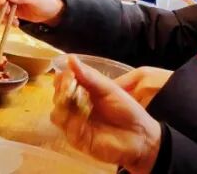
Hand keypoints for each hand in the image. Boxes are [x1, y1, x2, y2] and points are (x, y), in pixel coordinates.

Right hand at [0, 0, 64, 24]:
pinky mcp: (9, 4)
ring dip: (3, 11)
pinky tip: (15, 22)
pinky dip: (6, 17)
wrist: (50, 12)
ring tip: (14, 20)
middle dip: (0, 1)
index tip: (3, 1)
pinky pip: (2, 10)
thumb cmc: (47, 1)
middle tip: (7, 12)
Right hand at [51, 56, 162, 173]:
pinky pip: (66, 128)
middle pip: (57, 97)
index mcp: (84, 92)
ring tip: (80, 103)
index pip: (63, 82)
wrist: (139, 136)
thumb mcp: (109, 89)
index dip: (63, 78)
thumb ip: (89, 76)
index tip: (69, 76)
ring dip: (64, 106)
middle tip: (73, 88)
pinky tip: (83, 118)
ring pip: (56, 114)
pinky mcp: (76, 139)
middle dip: (62, 91)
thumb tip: (70, 58)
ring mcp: (74, 123)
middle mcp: (76, 107)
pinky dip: (72, 121)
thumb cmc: (127, 110)